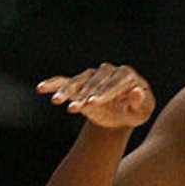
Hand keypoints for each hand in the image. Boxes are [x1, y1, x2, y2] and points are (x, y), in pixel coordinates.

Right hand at [37, 63, 155, 128]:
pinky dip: (53, 84)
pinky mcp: (79, 83)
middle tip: (75, 107)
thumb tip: (136, 91)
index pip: (115, 82)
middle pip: (94, 81)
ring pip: (78, 81)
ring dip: (67, 91)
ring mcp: (92, 76)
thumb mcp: (143, 111)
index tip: (93, 103)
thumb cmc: (135, 112)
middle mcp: (108, 71)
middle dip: (84, 93)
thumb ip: (140, 102)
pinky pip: (64, 81)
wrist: (122, 114)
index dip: (104, 92)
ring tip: (57, 101)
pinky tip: (41, 88)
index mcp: (127, 75)